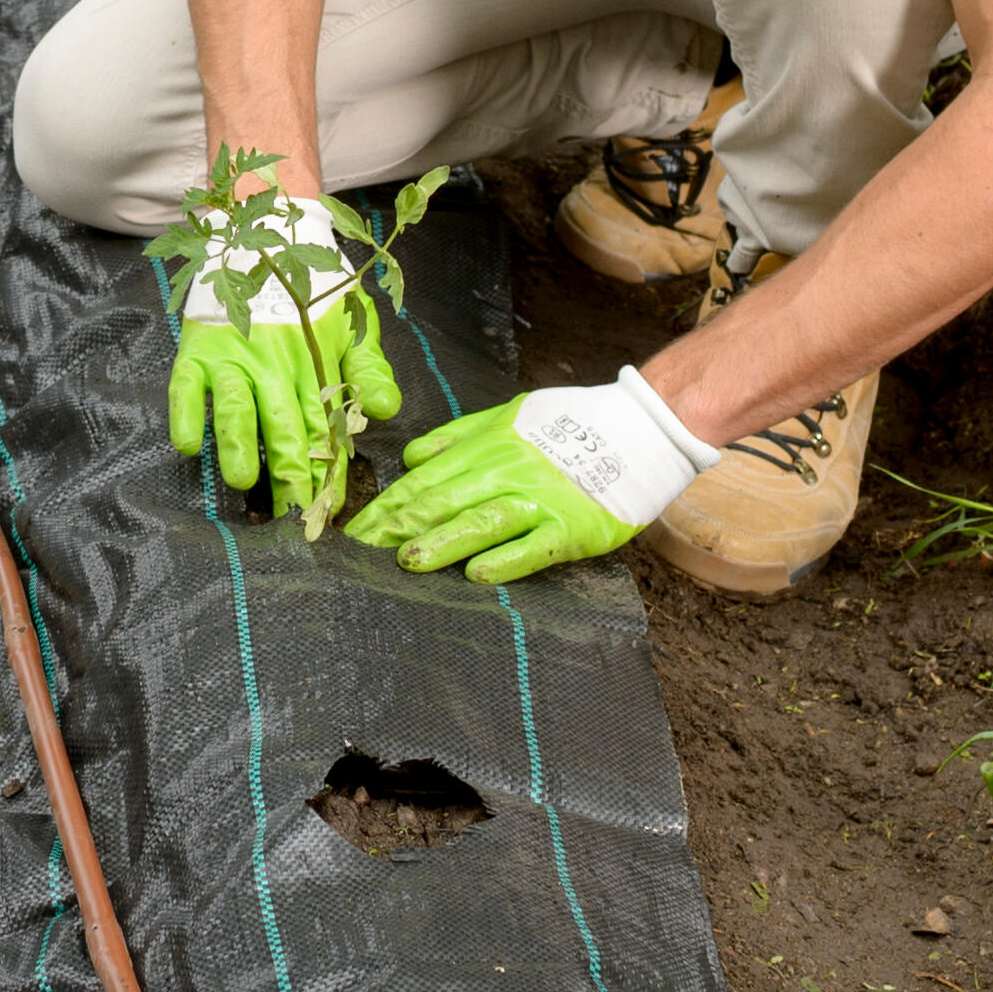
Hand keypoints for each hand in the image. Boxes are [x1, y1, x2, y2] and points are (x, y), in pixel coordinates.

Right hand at [162, 197, 403, 521]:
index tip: (331, 509)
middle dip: (289, 471)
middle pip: (282, 425)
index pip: (324, 428)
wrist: (267, 235)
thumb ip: (367, 370)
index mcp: (314, 367)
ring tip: (244, 478)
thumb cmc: (314, 292)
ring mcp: (231, 359)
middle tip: (294, 513)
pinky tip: (189, 443)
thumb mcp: (351, 326)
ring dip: (238, 444)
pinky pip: (185, 387)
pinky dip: (186, 413)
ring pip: (235, 408)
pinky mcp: (196, 351)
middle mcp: (273, 366)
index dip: (329, 469)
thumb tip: (386, 411)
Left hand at [346, 369, 714, 582]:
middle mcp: (505, 471)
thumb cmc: (571, 426)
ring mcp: (538, 500)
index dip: (385, 508)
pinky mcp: (571, 527)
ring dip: (442, 543)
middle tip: (360, 556)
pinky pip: (533, 547)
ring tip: (408, 562)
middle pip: (441, 502)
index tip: (352, 533)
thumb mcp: (507, 416)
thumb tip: (412, 458)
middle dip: (396, 530)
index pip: (421, 482)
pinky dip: (506, 560)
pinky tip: (478, 575)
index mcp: (485, 447)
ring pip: (480, 521)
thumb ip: (458, 438)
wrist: (640, 428)